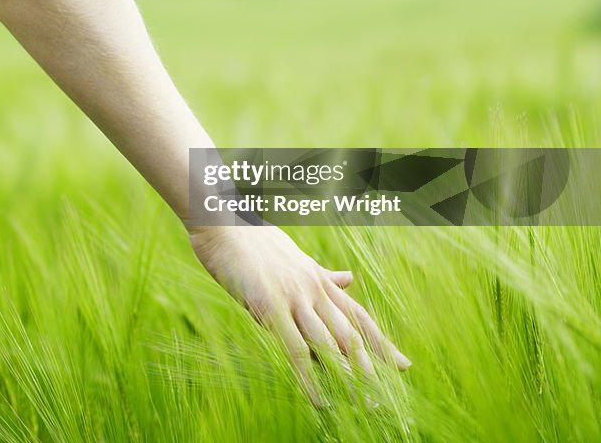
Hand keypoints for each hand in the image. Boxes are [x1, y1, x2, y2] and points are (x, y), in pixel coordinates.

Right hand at [189, 223, 410, 405]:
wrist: (224, 224)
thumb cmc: (253, 240)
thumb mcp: (295, 256)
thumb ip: (323, 274)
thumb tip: (350, 279)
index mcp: (319, 280)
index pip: (358, 316)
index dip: (381, 343)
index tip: (403, 365)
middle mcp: (313, 290)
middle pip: (349, 334)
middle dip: (370, 367)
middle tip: (384, 397)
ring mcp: (293, 297)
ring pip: (329, 343)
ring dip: (348, 375)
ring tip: (365, 403)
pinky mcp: (270, 306)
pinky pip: (295, 349)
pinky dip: (309, 378)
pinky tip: (320, 399)